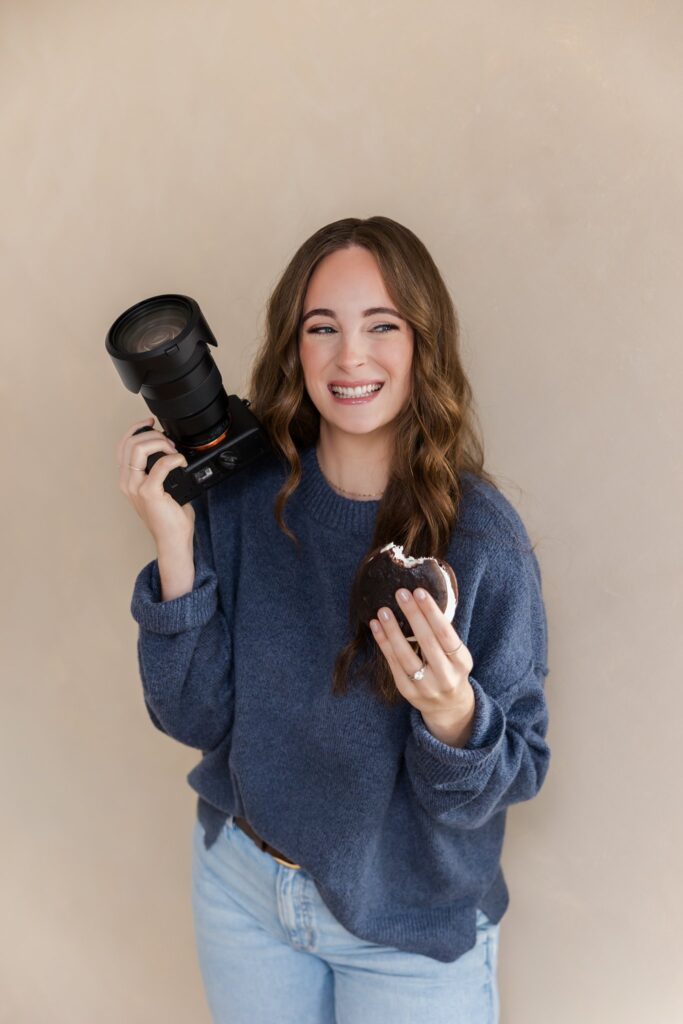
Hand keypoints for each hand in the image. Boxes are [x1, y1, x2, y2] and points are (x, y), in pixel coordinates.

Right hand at [116, 417, 194, 549]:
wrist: (173, 540)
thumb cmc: (169, 517)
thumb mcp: (159, 489)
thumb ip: (157, 471)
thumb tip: (170, 452)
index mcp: (127, 479)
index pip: (123, 445)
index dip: (136, 429)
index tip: (151, 423)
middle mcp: (127, 482)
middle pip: (130, 443)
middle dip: (152, 435)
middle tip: (169, 443)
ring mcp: (136, 488)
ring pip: (139, 449)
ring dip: (160, 443)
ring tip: (174, 452)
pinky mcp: (149, 493)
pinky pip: (160, 465)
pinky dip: (173, 459)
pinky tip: (180, 462)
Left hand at [370, 587, 475, 744]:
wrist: (449, 707)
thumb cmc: (451, 669)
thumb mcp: (457, 655)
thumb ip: (443, 634)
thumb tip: (420, 600)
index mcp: (461, 663)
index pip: (446, 634)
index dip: (432, 613)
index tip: (419, 592)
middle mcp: (445, 676)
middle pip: (427, 642)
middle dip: (413, 615)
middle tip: (401, 593)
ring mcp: (425, 686)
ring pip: (406, 656)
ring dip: (393, 631)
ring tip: (383, 611)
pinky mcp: (407, 692)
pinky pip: (393, 665)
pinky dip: (384, 644)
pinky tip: (376, 627)